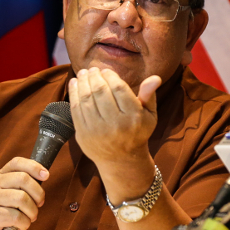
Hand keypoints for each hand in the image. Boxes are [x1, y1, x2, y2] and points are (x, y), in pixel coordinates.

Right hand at [0, 157, 47, 229]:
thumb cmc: (4, 216)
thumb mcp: (14, 197)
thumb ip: (24, 187)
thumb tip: (43, 176)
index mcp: (0, 177)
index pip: (17, 162)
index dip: (34, 167)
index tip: (46, 175)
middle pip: (23, 178)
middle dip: (38, 194)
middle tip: (38, 205)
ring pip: (22, 198)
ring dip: (32, 211)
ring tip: (29, 218)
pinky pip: (17, 216)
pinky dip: (25, 223)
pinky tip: (21, 225)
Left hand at [68, 67, 160, 201]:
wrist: (121, 160)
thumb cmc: (136, 132)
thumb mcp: (149, 115)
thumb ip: (149, 95)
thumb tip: (155, 77)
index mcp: (133, 117)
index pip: (119, 88)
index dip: (110, 76)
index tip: (106, 71)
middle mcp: (115, 124)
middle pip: (101, 91)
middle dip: (95, 76)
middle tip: (92, 69)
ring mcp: (97, 130)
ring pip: (86, 99)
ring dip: (83, 82)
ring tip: (83, 73)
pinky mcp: (83, 135)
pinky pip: (76, 109)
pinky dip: (74, 93)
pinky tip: (75, 83)